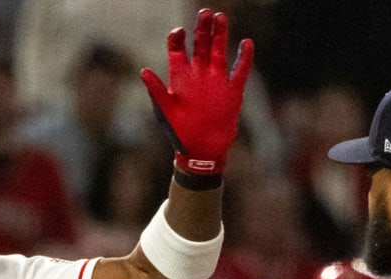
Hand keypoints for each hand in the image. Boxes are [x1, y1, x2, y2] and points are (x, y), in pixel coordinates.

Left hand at [140, 8, 252, 177]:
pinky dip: (243, 58)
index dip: (178, 39)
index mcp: (180, 78)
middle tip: (205, 12)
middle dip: (202, 28)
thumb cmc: (179, 134)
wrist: (202, 152)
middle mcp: (198, 75)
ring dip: (219, 35)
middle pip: (200, 45)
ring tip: (220, 17)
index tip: (180, 32)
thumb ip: (156, 91)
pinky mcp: (232, 91)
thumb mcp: (165, 113)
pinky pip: (240, 70)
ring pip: (219, 51)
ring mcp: (216, 81)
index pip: (177, 50)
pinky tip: (246, 43)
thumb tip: (144, 71)